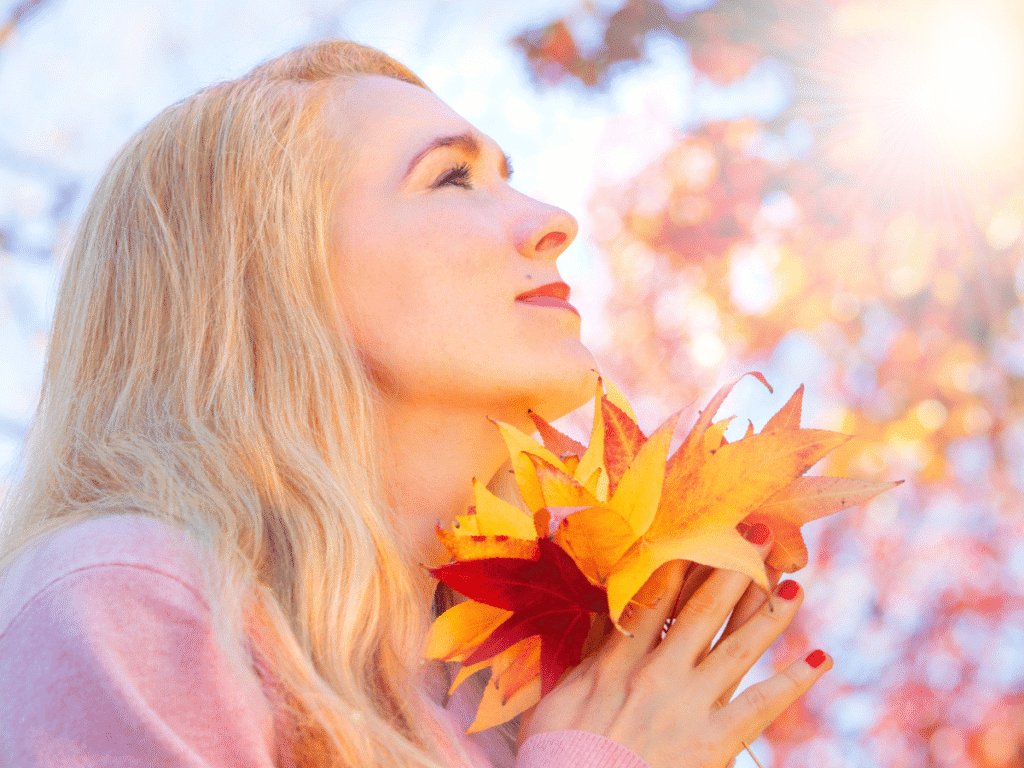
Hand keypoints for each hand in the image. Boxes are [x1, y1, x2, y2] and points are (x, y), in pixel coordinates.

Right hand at [517, 528, 830, 767]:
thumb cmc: (559, 754)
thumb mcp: (560, 696)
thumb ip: (589, 653)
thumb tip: (601, 611)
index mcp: (620, 660)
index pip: (658, 596)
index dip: (686, 560)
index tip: (707, 529)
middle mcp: (659, 672)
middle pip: (703, 609)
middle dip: (734, 569)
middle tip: (760, 535)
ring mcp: (689, 704)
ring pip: (737, 647)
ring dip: (769, 614)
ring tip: (795, 587)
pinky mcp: (714, 741)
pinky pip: (761, 706)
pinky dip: (793, 682)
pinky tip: (819, 661)